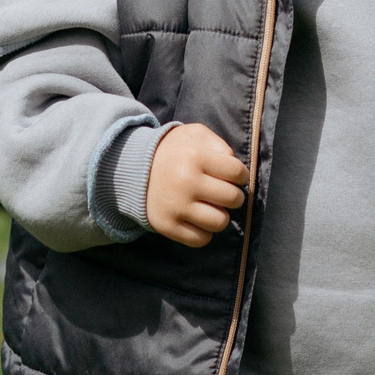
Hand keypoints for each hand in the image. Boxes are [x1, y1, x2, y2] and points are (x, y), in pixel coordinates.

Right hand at [144, 122, 248, 245]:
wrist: (133, 168)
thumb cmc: (173, 151)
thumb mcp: (194, 135)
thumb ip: (219, 144)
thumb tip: (235, 167)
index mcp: (195, 157)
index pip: (237, 173)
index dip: (241, 175)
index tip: (235, 176)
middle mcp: (186, 183)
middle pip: (233, 199)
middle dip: (234, 196)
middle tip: (223, 192)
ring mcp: (176, 207)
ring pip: (220, 222)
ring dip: (220, 215)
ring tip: (211, 206)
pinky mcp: (167, 226)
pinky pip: (201, 239)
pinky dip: (204, 232)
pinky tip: (198, 218)